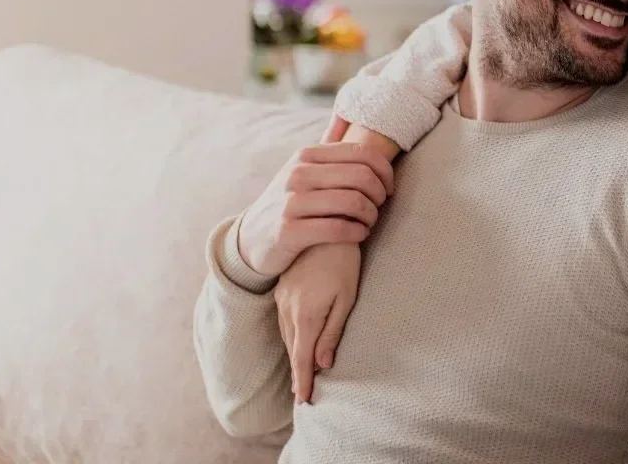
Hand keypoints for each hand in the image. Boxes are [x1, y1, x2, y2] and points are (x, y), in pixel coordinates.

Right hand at [237, 133, 393, 277]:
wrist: (251, 238)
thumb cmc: (291, 202)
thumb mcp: (303, 171)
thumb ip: (328, 152)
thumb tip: (347, 118)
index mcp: (306, 155)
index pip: (363, 153)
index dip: (386, 172)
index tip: (389, 189)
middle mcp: (297, 174)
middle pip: (362, 177)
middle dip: (380, 195)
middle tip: (379, 207)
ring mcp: (291, 202)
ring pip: (354, 203)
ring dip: (371, 216)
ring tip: (369, 222)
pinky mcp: (288, 231)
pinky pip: (339, 229)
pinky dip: (358, 232)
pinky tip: (359, 234)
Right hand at [276, 242, 362, 402]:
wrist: (322, 226)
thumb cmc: (343, 261)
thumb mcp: (345, 297)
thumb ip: (332, 331)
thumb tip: (324, 364)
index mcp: (305, 316)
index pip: (302, 359)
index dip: (303, 382)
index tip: (304, 402)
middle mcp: (288, 310)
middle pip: (292, 350)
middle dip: (297, 374)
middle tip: (301, 397)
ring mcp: (282, 299)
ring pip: (286, 336)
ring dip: (293, 356)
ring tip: (299, 376)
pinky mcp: (282, 289)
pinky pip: (284, 322)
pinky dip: (290, 338)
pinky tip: (296, 342)